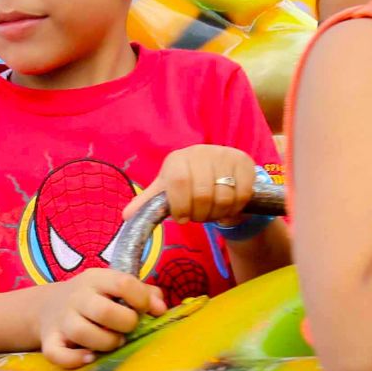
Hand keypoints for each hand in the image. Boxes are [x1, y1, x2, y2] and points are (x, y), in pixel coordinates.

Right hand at [35, 269, 166, 369]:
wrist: (47, 306)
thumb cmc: (95, 298)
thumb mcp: (115, 287)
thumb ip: (145, 293)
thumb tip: (161, 310)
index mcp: (96, 279)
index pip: (124, 283)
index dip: (141, 299)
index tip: (144, 310)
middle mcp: (77, 297)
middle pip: (104, 311)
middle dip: (126, 323)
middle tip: (128, 328)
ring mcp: (61, 320)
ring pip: (82, 333)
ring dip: (106, 343)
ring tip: (113, 342)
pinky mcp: (49, 341)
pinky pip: (58, 354)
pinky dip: (76, 360)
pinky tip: (90, 358)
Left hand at [125, 144, 262, 227]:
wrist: (221, 174)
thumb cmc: (189, 186)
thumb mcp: (168, 193)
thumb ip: (149, 204)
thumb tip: (127, 216)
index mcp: (177, 159)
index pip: (178, 182)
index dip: (180, 206)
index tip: (182, 218)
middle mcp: (201, 152)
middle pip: (202, 193)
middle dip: (200, 214)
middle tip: (200, 217)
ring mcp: (225, 155)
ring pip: (224, 196)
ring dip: (218, 213)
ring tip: (213, 212)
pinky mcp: (245, 162)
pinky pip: (243, 194)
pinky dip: (235, 208)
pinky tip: (229, 206)